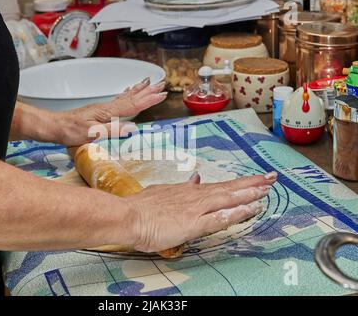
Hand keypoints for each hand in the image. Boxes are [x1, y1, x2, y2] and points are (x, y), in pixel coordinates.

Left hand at [50, 78, 166, 146]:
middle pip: (132, 97)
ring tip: (149, 82)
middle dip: (148, 91)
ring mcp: (103, 109)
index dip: (149, 100)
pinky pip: (118, 101)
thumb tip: (131, 128)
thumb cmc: (69, 131)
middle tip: (162, 83)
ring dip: (139, 90)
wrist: (54, 126)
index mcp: (107, 112)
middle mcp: (107, 108)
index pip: (133, 105)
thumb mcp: (90, 134)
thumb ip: (111, 130)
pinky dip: (127, 95)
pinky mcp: (99, 112)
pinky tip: (128, 93)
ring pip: (126, 97)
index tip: (162, 94)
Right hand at [128, 172, 277, 252]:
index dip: (237, 183)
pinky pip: (218, 218)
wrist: (128, 216)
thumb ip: (180, 188)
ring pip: (227, 199)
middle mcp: (195, 197)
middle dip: (251, 183)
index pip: (218, 186)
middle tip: (271, 177)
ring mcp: (195, 209)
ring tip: (267, 189)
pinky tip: (250, 210)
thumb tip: (195, 179)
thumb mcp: (162, 192)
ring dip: (249, 193)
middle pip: (228, 188)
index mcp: (188, 192)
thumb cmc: (141, 208)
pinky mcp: (192, 223)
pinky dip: (236, 213)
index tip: (253, 179)